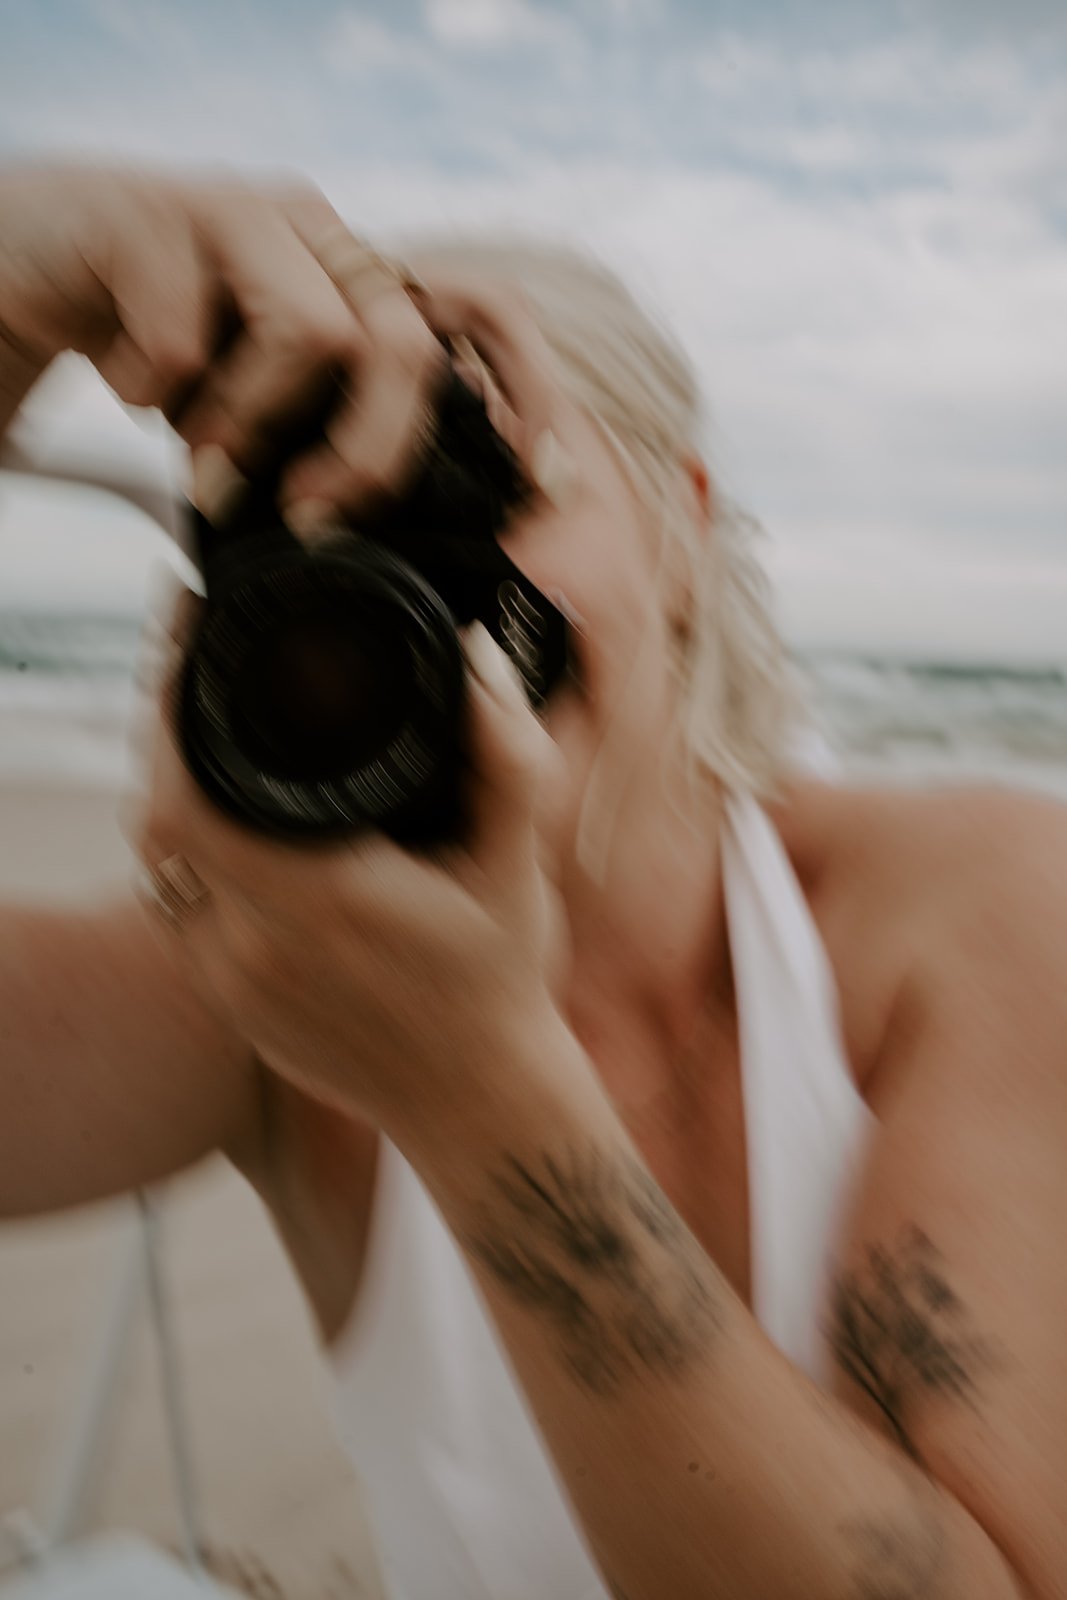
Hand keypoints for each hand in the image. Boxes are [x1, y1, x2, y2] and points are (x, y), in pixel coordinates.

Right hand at [0, 162, 449, 517]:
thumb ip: (303, 432)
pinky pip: (183, 342)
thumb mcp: (242, 395)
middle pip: (396, 345)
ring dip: (243, 419)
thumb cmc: (147, 341)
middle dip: (359, 449)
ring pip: (309, 335)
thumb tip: (344, 525)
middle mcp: (309, 228)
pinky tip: (119, 369)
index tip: (330, 519)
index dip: (394, 453)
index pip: (423, 363)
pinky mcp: (153, 214)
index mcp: (345, 272)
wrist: (20, 268)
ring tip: (185, 429)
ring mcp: (236, 210)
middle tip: (299, 510)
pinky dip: (145, 390)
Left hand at [131, 607, 568, 1133]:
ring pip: (159, 870)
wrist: (480, 1100)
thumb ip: (504, 752)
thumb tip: (475, 651)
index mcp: (323, 898)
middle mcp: (259, 945)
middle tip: (203, 698)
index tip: (195, 670)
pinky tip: (228, 836)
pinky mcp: (232, 1011)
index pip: (187, 797)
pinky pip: (179, 917)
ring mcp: (235, 985)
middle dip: (168, 750)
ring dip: (173, 808)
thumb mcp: (517, 860)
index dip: (173, 725)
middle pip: (157, 824)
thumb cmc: (501, 979)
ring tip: (212, 756)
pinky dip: (191, 865)